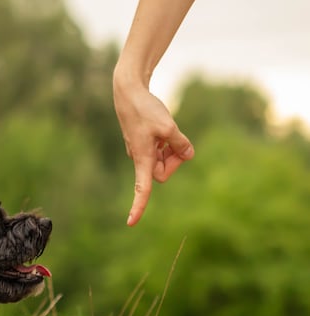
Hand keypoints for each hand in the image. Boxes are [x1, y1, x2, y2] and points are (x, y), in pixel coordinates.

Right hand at [114, 81, 193, 225]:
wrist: (128, 92)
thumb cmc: (145, 109)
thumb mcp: (168, 126)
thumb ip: (181, 144)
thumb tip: (188, 155)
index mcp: (143, 159)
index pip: (142, 188)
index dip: (139, 206)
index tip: (131, 222)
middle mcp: (140, 158)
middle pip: (163, 173)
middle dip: (174, 161)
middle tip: (178, 142)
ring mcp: (142, 150)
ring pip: (163, 160)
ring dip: (171, 149)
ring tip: (168, 131)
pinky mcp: (144, 142)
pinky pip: (160, 150)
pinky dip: (167, 142)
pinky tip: (164, 128)